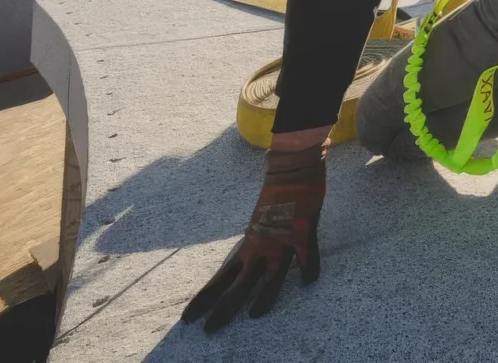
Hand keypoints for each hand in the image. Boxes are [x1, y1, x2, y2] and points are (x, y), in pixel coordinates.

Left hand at [182, 137, 326, 332]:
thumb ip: (259, 239)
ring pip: (269, 276)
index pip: (221, 278)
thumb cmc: (275, 190)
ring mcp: (281, 240)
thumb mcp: (260, 220)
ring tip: (252, 317)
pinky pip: (307, 254)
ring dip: (263, 296)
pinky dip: (309, 267)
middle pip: (238, 284)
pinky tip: (309, 283)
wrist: (290, 166)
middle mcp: (260, 247)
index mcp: (248, 244)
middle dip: (223, 308)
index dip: (205, 298)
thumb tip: (252, 252)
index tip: (188, 318)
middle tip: (208, 331)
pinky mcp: (302, 230)